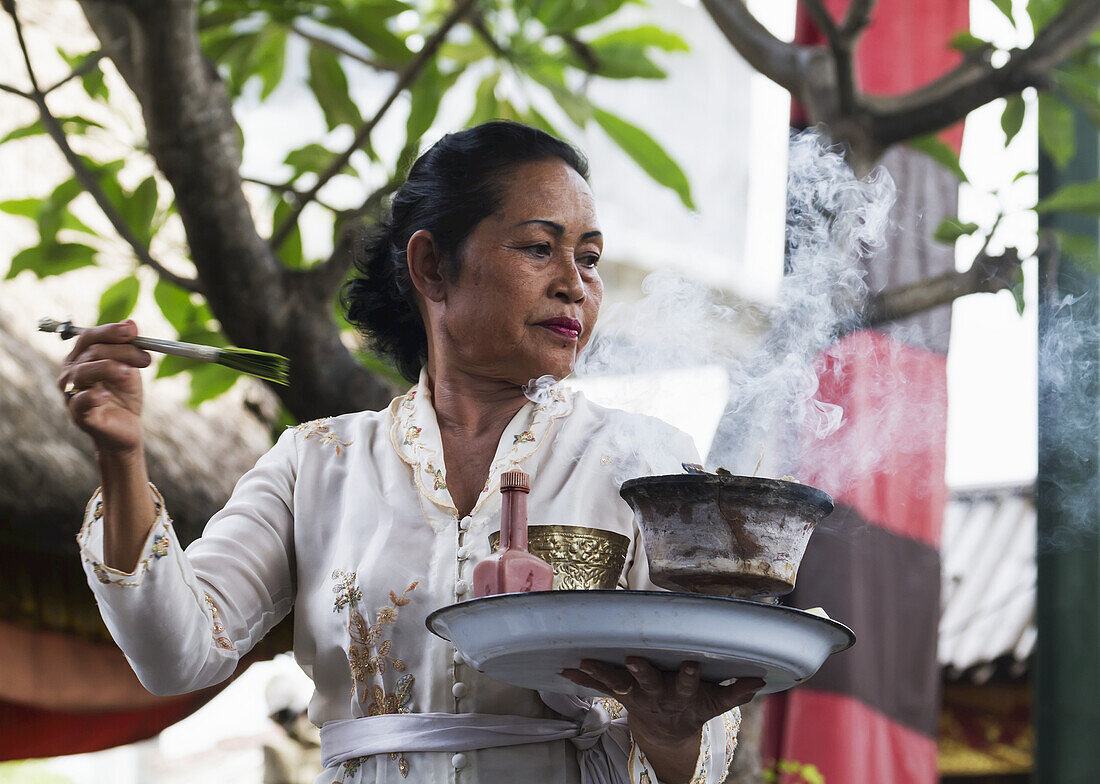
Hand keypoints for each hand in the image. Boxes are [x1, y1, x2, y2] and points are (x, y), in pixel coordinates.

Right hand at [57, 320, 150, 454]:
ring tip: (129, 374)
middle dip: (121, 351)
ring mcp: (71, 393)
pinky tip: (107, 396)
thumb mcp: (130, 367)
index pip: (89, 336)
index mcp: (82, 357)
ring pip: (83, 372)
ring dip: (109, 368)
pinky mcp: (78, 414)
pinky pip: (79, 401)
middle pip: (91, 352)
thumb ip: (128, 347)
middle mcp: (71, 372)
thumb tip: (131, 322)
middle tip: (146, 359)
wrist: (127, 428)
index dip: (110, 331)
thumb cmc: (124, 395)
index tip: (133, 331)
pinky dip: (93, 396)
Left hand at [562, 657, 763, 758]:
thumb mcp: (716, 704)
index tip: (692, 664)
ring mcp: (636, 695)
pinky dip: (582, 678)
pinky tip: (564, 670)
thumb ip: (736, 692)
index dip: (690, 677)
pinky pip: (598, 685)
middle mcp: (656, 695)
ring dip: (602, 673)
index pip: (688, 685)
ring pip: (617, 683)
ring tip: (585, 662)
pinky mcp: (620, 693)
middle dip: (641, 671)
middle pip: (648, 682)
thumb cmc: (693, 707)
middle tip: (633, 659)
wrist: (666, 733)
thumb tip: (760, 680)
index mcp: (681, 695)